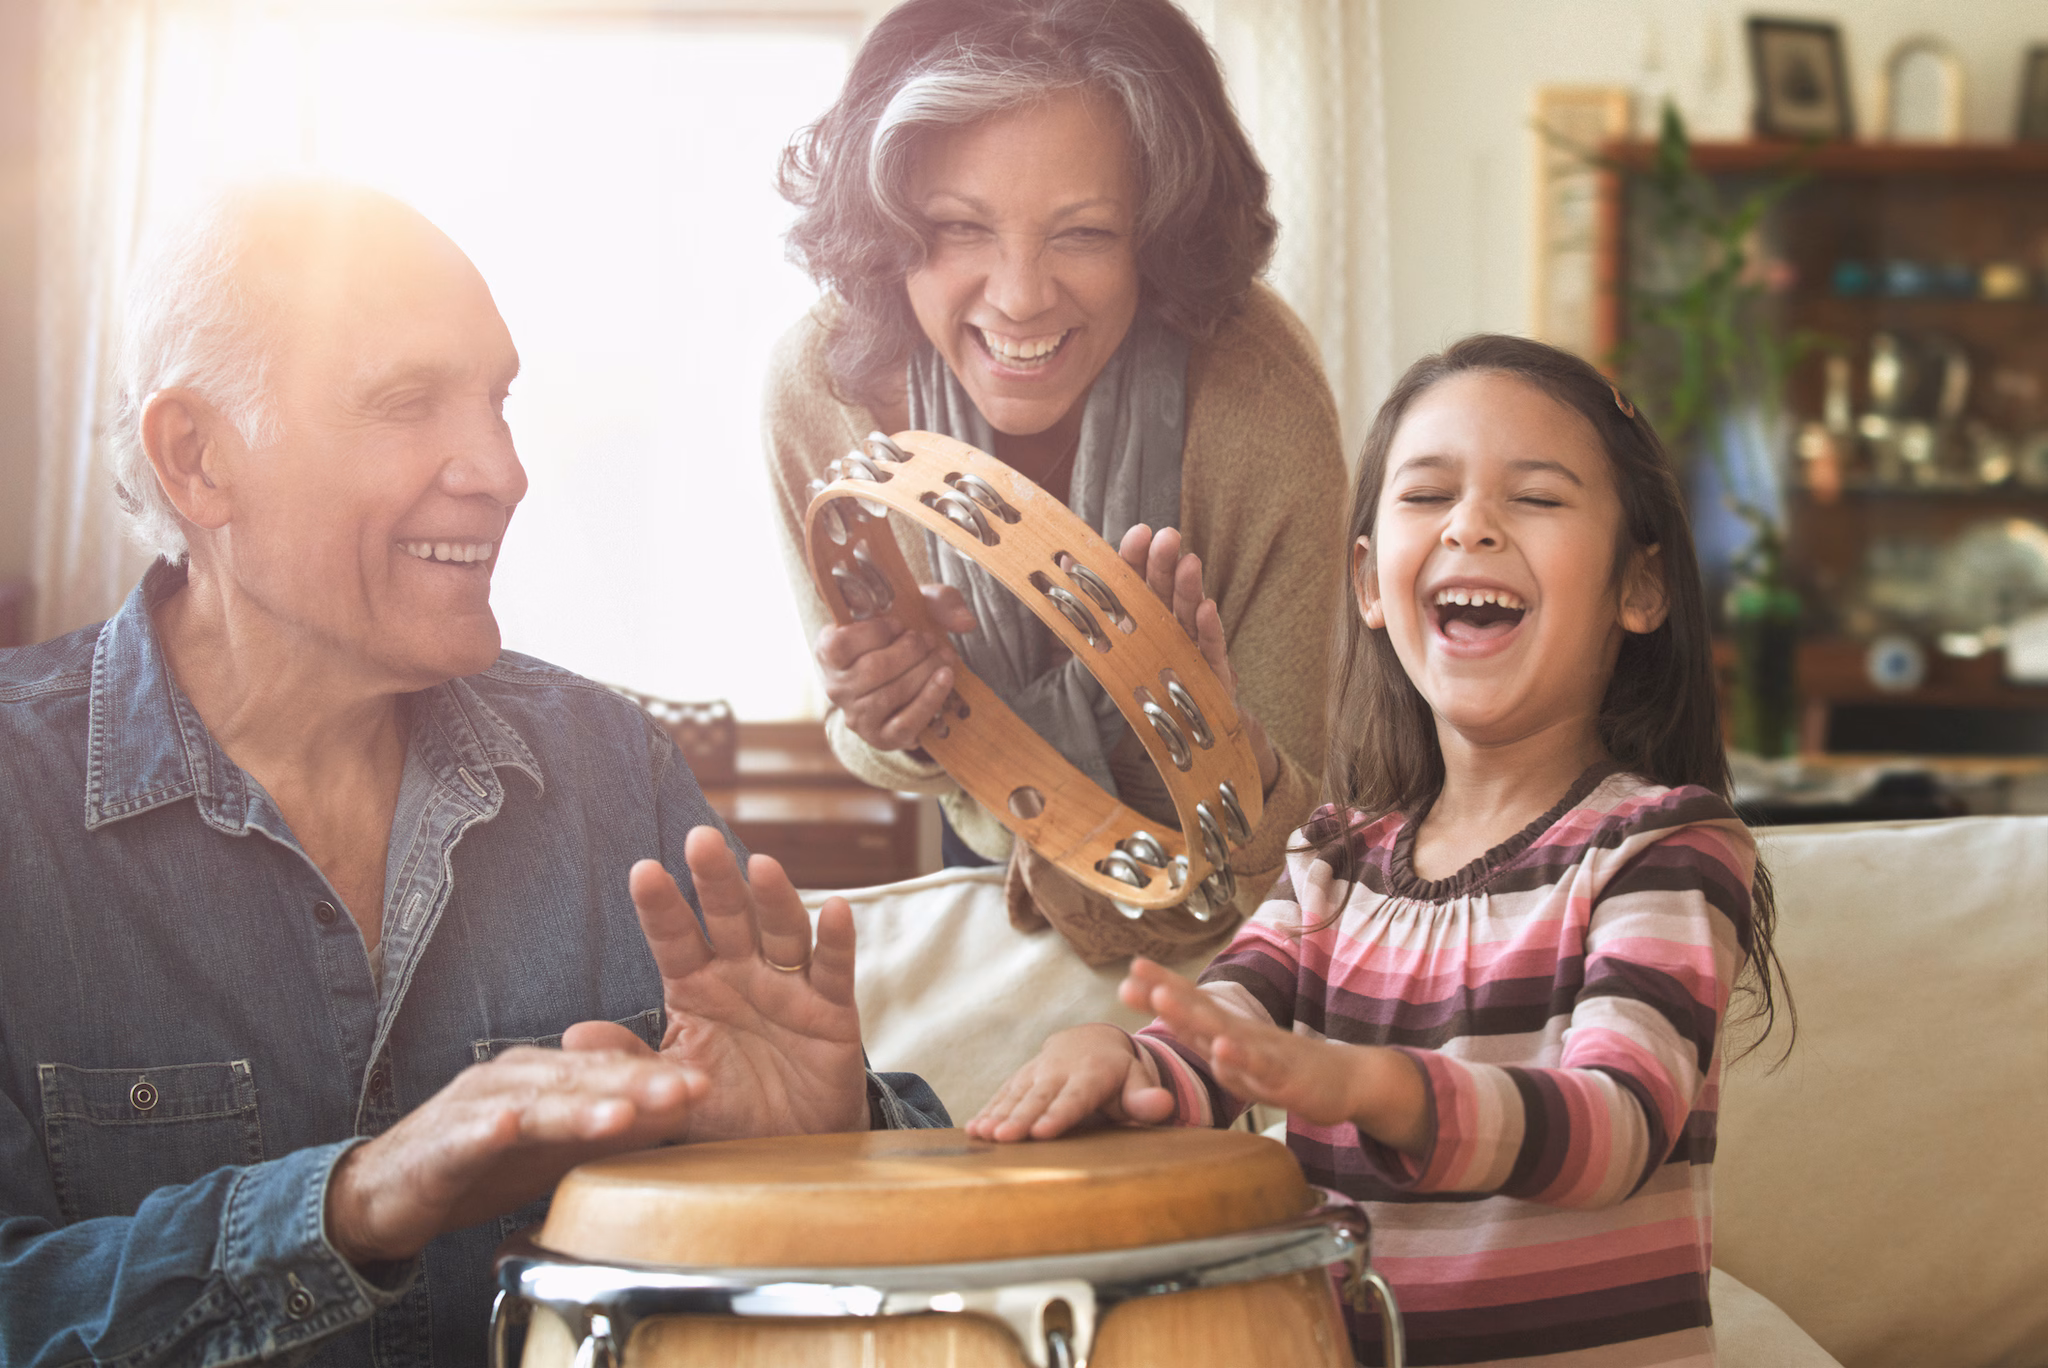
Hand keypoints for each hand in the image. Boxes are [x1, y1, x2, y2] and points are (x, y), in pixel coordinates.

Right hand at [324, 1046, 704, 1265]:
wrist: (387, 1192)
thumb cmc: (482, 1164)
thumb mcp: (556, 1147)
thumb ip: (612, 1125)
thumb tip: (681, 1111)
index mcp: (544, 1073)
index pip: (608, 1070)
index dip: (656, 1076)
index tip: (705, 1085)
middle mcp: (512, 1077)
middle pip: (580, 1077)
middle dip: (634, 1082)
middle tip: (684, 1090)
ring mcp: (473, 1106)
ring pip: (533, 1102)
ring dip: (575, 1105)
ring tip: (619, 1113)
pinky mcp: (439, 1144)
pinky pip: (466, 1135)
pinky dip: (487, 1128)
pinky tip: (508, 1126)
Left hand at [563, 827, 868, 1141]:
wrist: (788, 1145)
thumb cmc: (724, 1106)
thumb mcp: (669, 1089)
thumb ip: (630, 1062)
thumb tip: (571, 1038)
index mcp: (696, 986)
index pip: (675, 939)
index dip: (661, 906)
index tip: (643, 871)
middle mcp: (741, 973)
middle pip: (728, 918)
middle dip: (714, 880)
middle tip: (700, 839)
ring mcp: (788, 986)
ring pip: (781, 932)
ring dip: (774, 899)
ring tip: (762, 866)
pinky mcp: (831, 1009)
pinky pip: (833, 970)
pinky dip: (837, 941)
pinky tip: (836, 910)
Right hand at [815, 585, 977, 751]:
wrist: (908, 680)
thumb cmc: (905, 637)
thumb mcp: (917, 609)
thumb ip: (939, 601)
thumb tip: (965, 622)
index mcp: (828, 652)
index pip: (839, 646)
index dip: (873, 633)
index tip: (899, 626)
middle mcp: (836, 687)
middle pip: (872, 670)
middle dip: (909, 652)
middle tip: (929, 641)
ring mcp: (857, 716)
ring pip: (890, 695)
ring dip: (924, 672)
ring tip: (943, 656)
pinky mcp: (881, 738)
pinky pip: (905, 722)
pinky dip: (930, 698)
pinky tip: (946, 678)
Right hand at [965, 1023, 1175, 1141]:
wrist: (1091, 1041)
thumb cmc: (1119, 1074)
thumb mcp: (1138, 1081)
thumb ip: (1147, 1098)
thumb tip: (1164, 1105)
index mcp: (1092, 1074)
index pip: (1074, 1098)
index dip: (1058, 1115)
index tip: (1042, 1131)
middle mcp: (1059, 1070)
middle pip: (1039, 1098)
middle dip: (1020, 1117)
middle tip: (1003, 1137)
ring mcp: (1037, 1072)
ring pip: (1016, 1094)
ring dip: (997, 1114)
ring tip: (982, 1135)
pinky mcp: (1021, 1077)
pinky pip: (1003, 1093)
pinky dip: (987, 1109)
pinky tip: (973, 1130)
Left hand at [1116, 526, 1276, 792]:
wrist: (1187, 730)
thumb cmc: (1149, 683)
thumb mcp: (1112, 651)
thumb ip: (1090, 614)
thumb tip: (1062, 568)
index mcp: (1143, 617)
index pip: (1136, 582)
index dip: (1136, 558)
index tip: (1139, 532)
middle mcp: (1168, 627)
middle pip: (1164, 591)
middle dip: (1164, 564)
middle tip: (1167, 536)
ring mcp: (1192, 648)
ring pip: (1189, 614)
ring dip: (1189, 589)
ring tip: (1189, 563)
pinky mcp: (1213, 674)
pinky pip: (1211, 650)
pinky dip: (1209, 630)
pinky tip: (1207, 609)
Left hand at [1120, 959, 1427, 1152]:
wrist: (1346, 1079)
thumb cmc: (1286, 1067)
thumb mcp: (1238, 1056)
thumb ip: (1204, 1041)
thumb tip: (1170, 1020)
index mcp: (1229, 1032)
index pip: (1190, 1005)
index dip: (1160, 987)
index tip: (1130, 970)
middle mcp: (1243, 1034)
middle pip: (1199, 1009)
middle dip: (1165, 992)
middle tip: (1134, 975)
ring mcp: (1263, 1052)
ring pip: (1224, 1032)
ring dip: (1193, 1015)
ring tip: (1164, 999)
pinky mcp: (1284, 1076)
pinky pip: (1259, 1067)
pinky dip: (1240, 1058)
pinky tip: (1223, 1049)